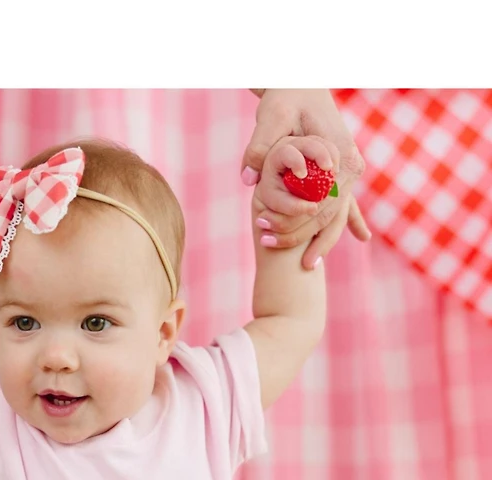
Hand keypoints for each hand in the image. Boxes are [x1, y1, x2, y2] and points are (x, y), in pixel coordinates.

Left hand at [241, 89, 370, 267]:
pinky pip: (349, 200)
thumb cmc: (287, 97)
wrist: (304, 80)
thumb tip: (249, 179)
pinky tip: (362, 238)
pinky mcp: (345, 168)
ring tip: (306, 265)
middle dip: (303, 238)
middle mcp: (351, 165)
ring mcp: (351, 168)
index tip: (267, 235)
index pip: (318, 203)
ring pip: (338, 213)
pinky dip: (352, 219)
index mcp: (338, 155)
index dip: (293, 223)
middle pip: (329, 214)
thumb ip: (260, 147)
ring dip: (323, 239)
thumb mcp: (271, 118)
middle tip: (270, 249)